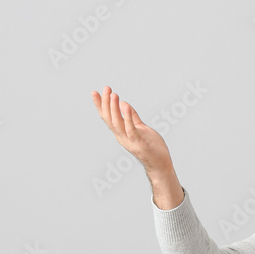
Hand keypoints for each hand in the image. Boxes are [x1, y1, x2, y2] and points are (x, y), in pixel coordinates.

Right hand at [91, 86, 182, 208]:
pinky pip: (131, 129)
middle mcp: (121, 137)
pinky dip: (128, 118)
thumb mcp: (141, 128)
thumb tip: (123, 103)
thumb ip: (132, 117)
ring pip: (118, 123)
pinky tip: (126, 106)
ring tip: (114, 95)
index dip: (100, 105)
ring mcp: (129, 141)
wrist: (160, 164)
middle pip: (110, 118)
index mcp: (121, 133)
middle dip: (107, 103)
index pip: (107, 117)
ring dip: (115, 109)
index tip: (94, 92)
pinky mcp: (139, 143)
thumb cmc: (151, 147)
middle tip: (106, 88)